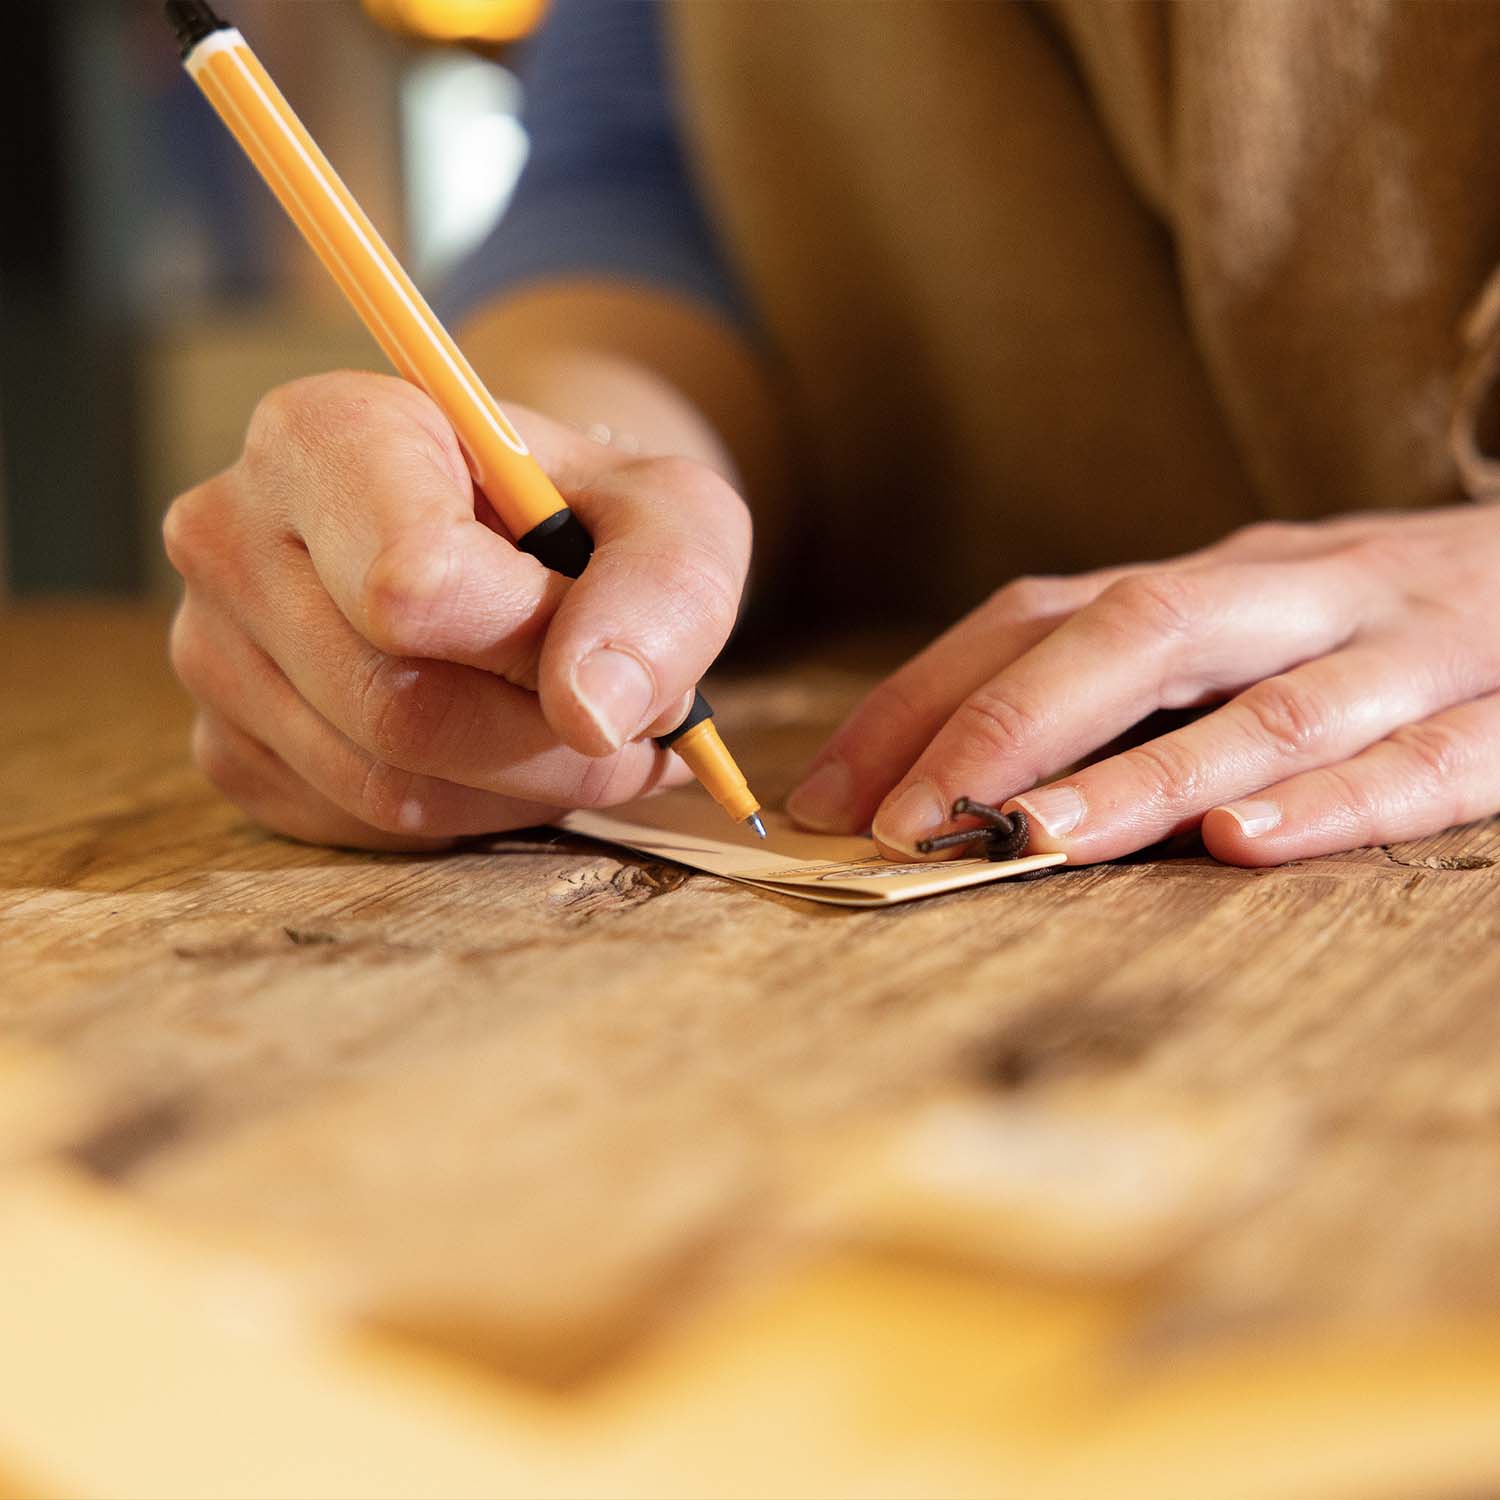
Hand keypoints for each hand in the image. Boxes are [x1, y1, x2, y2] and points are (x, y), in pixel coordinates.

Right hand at [165, 371, 749, 849]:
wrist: (512, 541)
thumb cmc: (584, 516)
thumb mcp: (670, 517)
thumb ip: (663, 592)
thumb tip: (592, 714)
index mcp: (326, 434)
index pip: (413, 584)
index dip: (533, 642)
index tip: (597, 633)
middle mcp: (232, 535)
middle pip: (399, 705)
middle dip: (547, 741)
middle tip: (631, 726)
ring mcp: (212, 650)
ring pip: (385, 785)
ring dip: (519, 788)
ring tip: (578, 734)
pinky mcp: (229, 745)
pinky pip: (361, 826)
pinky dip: (465, 814)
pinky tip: (502, 755)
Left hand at [787, 508, 1499, 865]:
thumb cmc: (1373, 621)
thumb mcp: (1242, 625)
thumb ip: (1124, 682)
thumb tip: (949, 768)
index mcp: (1211, 581)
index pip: (1038, 615)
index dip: (925, 696)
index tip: (827, 794)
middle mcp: (1293, 593)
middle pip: (1135, 634)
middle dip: (1006, 723)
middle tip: (904, 820)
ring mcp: (1405, 645)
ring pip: (1268, 706)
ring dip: (1143, 774)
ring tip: (1036, 838)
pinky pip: (1425, 760)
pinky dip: (1333, 802)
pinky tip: (1244, 843)